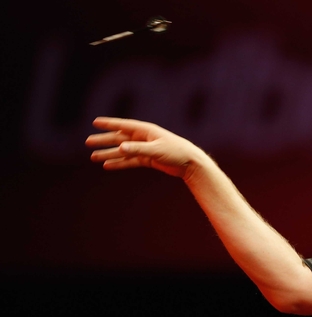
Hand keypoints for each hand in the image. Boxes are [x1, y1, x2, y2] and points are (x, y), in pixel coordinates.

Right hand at [87, 117, 206, 179]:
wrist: (191, 163)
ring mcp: (145, 148)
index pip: (123, 125)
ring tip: (94, 157)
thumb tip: (120, 148)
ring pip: (123, 151)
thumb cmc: (176, 152)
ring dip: (109, 153)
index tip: (95, 122)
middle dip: (104, 140)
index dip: (109, 124)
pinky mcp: (149, 159)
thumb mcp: (155, 150)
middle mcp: (143, 138)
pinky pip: (130, 160)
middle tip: (88, 142)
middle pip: (119, 138)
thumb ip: (137, 149)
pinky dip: (120, 163)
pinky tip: (108, 165)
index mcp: (145, 130)